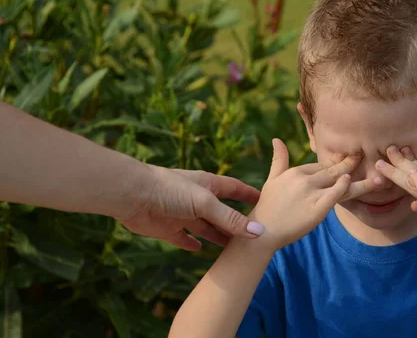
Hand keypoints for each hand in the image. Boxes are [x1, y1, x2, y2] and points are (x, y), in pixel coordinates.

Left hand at [118, 165, 262, 250]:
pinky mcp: (168, 228)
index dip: (249, 195)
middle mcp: (197, 199)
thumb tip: (258, 232)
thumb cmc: (170, 190)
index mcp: (208, 185)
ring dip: (218, 236)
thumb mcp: (205, 203)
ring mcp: (183, 214)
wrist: (132, 195)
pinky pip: (183, 238)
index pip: (235, 189)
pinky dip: (191, 244)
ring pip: (206, 227)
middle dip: (236, 222)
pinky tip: (199, 250)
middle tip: (254, 235)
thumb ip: (230, 218)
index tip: (265, 201)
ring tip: (234, 249)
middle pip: (222, 213)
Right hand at [250, 138, 373, 251]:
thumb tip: (277, 139)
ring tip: (379, 176)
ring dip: (361, 180)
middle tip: (365, 157)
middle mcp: (304, 180)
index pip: (322, 166)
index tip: (351, 162)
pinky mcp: (316, 210)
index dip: (337, 164)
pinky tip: (352, 181)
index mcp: (297, 171)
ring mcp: (311, 194)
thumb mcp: (273, 179)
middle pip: (334, 170)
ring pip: (340, 183)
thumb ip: (279, 159)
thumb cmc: (268, 205)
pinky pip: (334, 196)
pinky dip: (343, 187)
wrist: (263, 230)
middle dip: (351, 163)